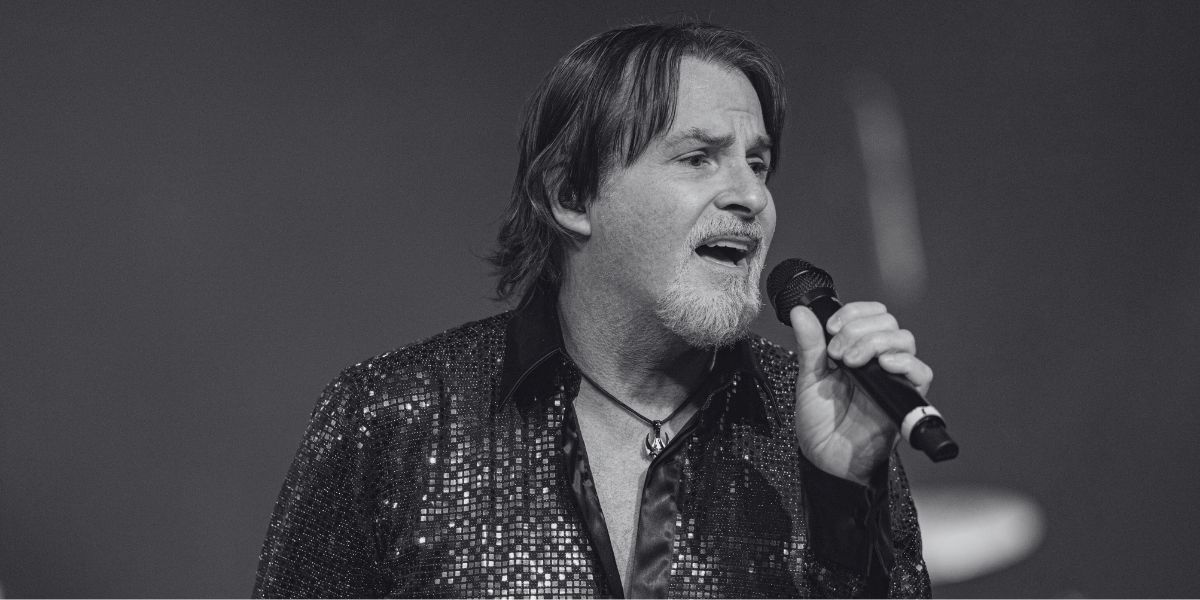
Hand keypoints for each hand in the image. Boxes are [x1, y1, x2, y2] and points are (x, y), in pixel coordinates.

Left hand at [789, 301, 932, 485]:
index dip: (854, 312)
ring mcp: (892, 378)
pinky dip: (905, 363)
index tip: (831, 327)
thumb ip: (809, 345)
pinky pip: (921, 373)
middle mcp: (878, 361)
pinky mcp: (904, 399)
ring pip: (905, 341)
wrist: (826, 458)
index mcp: (857, 350)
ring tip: (850, 363)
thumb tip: (800, 313)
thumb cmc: (820, 422)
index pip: (872, 314)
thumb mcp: (809, 378)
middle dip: (858, 329)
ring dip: (875, 342)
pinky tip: (883, 365)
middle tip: (836, 353)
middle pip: (889, 323)